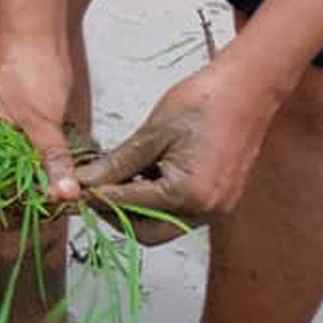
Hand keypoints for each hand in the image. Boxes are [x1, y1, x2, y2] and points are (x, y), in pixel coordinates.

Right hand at [0, 37, 78, 201]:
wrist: (40, 32)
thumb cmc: (29, 69)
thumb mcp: (43, 123)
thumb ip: (53, 161)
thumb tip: (65, 195)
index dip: (13, 194)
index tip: (42, 208)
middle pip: (4, 171)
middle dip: (29, 186)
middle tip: (58, 200)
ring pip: (18, 159)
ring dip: (39, 172)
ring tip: (62, 187)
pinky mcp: (18, 117)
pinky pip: (28, 146)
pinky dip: (43, 157)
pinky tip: (59, 167)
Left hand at [75, 55, 281, 231]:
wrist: (248, 89)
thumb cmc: (204, 103)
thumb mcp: (152, 134)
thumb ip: (118, 164)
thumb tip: (86, 182)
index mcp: (189, 195)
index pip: (129, 207)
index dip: (96, 198)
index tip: (73, 189)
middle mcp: (207, 210)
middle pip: (148, 232)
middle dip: (116, 214)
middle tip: (92, 191)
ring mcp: (217, 208)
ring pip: (164, 224)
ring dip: (136, 209)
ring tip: (113, 180)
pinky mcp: (220, 199)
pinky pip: (181, 212)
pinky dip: (156, 200)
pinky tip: (140, 177)